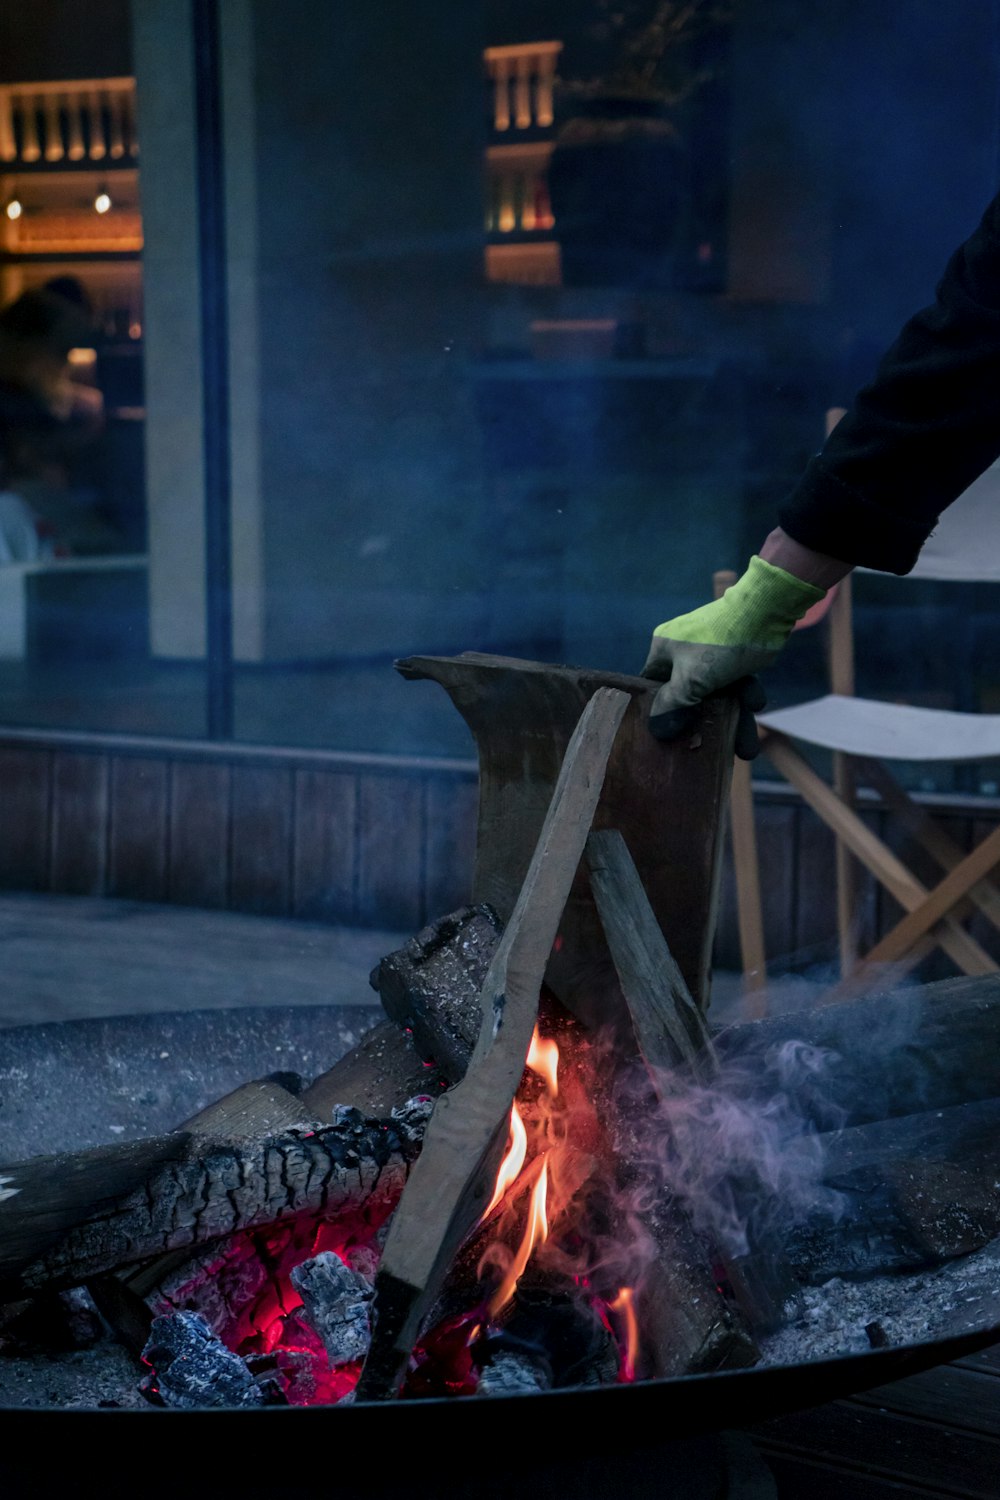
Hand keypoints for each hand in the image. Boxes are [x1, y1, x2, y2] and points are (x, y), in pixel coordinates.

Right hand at [642, 555, 824, 758]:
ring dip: (731, 719)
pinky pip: (736, 684)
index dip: (658, 710)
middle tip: (709, 750)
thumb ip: (673, 705)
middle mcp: (685, 651)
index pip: (652, 685)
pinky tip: (756, 706)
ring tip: (746, 750)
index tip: (666, 736)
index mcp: (665, 650)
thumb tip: (657, 730)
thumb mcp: (690, 680)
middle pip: (688, 695)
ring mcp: (711, 654)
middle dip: (702, 723)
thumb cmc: (718, 645)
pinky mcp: (735, 656)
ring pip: (717, 694)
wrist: (764, 611)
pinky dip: (745, 698)